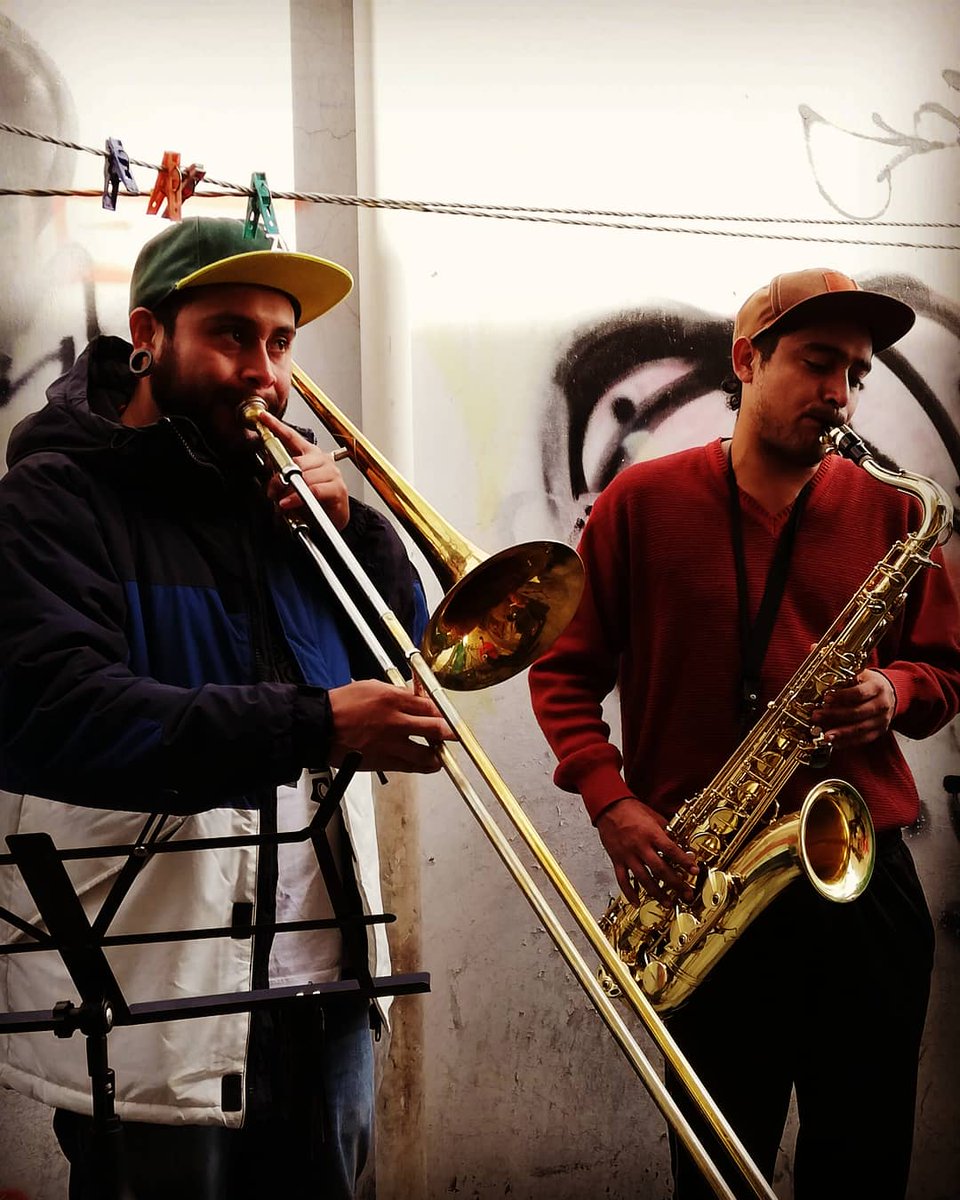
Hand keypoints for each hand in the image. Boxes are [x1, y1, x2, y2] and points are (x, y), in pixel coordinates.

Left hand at [258, 411, 349, 530]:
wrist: (331, 521)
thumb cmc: (313, 502)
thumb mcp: (291, 486)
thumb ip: (280, 475)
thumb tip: (270, 470)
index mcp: (311, 455)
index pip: (292, 437)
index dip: (277, 426)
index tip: (263, 417)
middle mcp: (323, 460)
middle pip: (296, 460)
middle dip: (280, 477)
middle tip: (272, 490)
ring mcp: (332, 473)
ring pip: (304, 476)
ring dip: (289, 490)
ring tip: (282, 501)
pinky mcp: (338, 488)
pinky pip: (313, 490)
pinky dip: (298, 498)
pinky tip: (289, 503)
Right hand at [328, 679, 454, 772]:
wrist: (319, 727)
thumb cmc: (341, 705)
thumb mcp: (372, 687)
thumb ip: (398, 693)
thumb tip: (416, 698)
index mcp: (393, 699)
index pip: (431, 706)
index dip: (443, 712)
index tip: (447, 715)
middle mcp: (396, 722)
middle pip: (436, 729)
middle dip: (451, 733)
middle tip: (456, 735)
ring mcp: (391, 744)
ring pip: (427, 755)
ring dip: (438, 755)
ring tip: (440, 753)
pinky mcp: (383, 762)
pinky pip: (410, 767)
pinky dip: (421, 766)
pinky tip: (426, 764)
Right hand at [596, 795, 696, 904]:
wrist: (609, 806)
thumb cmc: (631, 809)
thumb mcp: (654, 816)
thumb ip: (666, 831)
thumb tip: (680, 843)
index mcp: (651, 833)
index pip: (671, 850)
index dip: (684, 862)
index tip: (694, 871)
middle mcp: (640, 846)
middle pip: (660, 869)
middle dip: (675, 883)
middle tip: (686, 893)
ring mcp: (627, 854)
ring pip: (643, 878)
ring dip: (657, 893)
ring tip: (667, 902)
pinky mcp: (617, 859)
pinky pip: (622, 879)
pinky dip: (629, 892)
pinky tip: (636, 902)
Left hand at [810, 668, 895, 748]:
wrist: (892, 693)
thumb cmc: (871, 683)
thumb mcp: (862, 675)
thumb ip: (848, 677)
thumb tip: (828, 682)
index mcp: (877, 687)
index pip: (859, 693)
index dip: (842, 696)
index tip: (826, 698)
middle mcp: (882, 704)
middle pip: (857, 712)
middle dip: (835, 715)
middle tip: (817, 716)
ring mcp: (882, 720)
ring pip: (860, 728)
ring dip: (840, 733)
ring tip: (825, 735)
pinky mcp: (879, 731)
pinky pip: (863, 739)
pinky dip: (848, 742)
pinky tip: (835, 742)